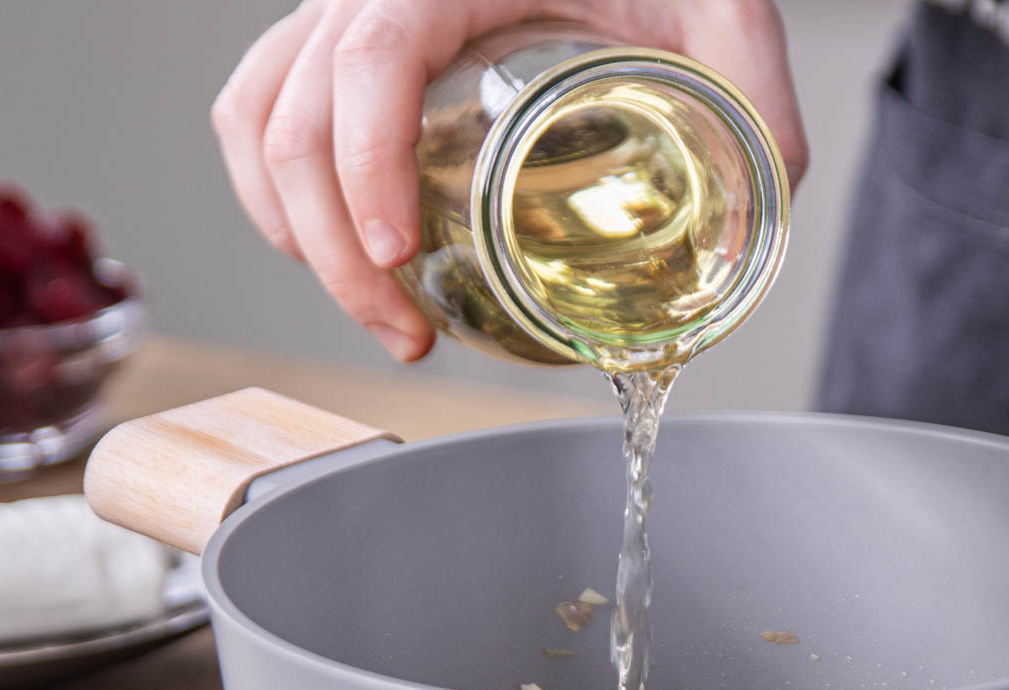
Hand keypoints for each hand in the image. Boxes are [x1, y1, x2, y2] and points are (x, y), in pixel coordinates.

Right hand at [211, 0, 808, 360]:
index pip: (368, 59)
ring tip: (378, 314)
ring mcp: (344, 7)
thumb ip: (752, 94)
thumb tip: (747, 229)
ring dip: (297, 232)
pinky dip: (275, 189)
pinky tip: (336, 251)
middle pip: (292, 116)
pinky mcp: (339, 37)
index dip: (365, 167)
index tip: (401, 260)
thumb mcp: (723, 1)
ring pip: (257, 119)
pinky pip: (258, 105)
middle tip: (406, 337)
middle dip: (335, 250)